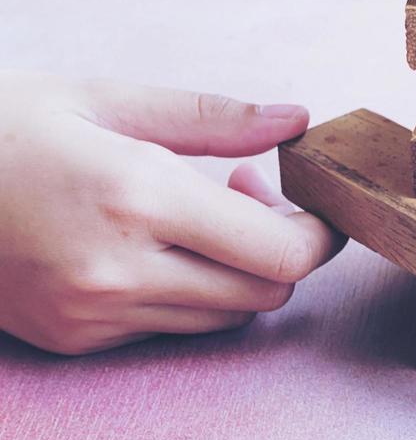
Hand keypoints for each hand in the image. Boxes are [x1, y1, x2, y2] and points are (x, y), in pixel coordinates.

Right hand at [0, 72, 343, 354]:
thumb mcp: (101, 99)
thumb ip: (212, 116)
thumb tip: (298, 119)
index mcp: (135, 195)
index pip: (282, 252)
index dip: (318, 231)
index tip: (305, 198)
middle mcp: (118, 269)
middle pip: (267, 292)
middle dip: (281, 248)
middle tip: (245, 192)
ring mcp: (92, 314)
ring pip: (225, 316)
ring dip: (236, 271)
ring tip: (191, 214)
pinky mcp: (73, 340)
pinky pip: (171, 327)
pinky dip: (187, 291)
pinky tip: (150, 244)